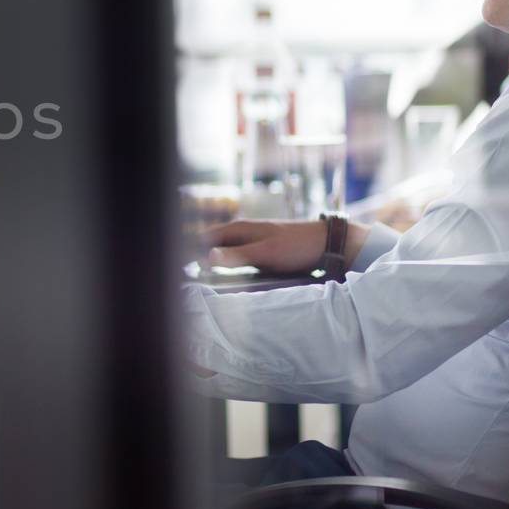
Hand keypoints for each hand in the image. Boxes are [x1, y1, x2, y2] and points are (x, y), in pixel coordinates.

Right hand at [203, 218, 368, 273]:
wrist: (328, 243)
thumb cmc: (296, 246)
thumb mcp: (265, 253)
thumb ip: (236, 255)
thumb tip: (206, 258)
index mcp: (239, 228)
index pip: (204, 238)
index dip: (190, 252)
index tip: (180, 269)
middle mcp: (243, 232)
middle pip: (213, 245)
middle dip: (200, 259)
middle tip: (190, 278)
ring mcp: (253, 240)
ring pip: (226, 252)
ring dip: (216, 264)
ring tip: (205, 280)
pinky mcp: (263, 250)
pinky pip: (239, 258)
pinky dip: (231, 266)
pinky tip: (231, 278)